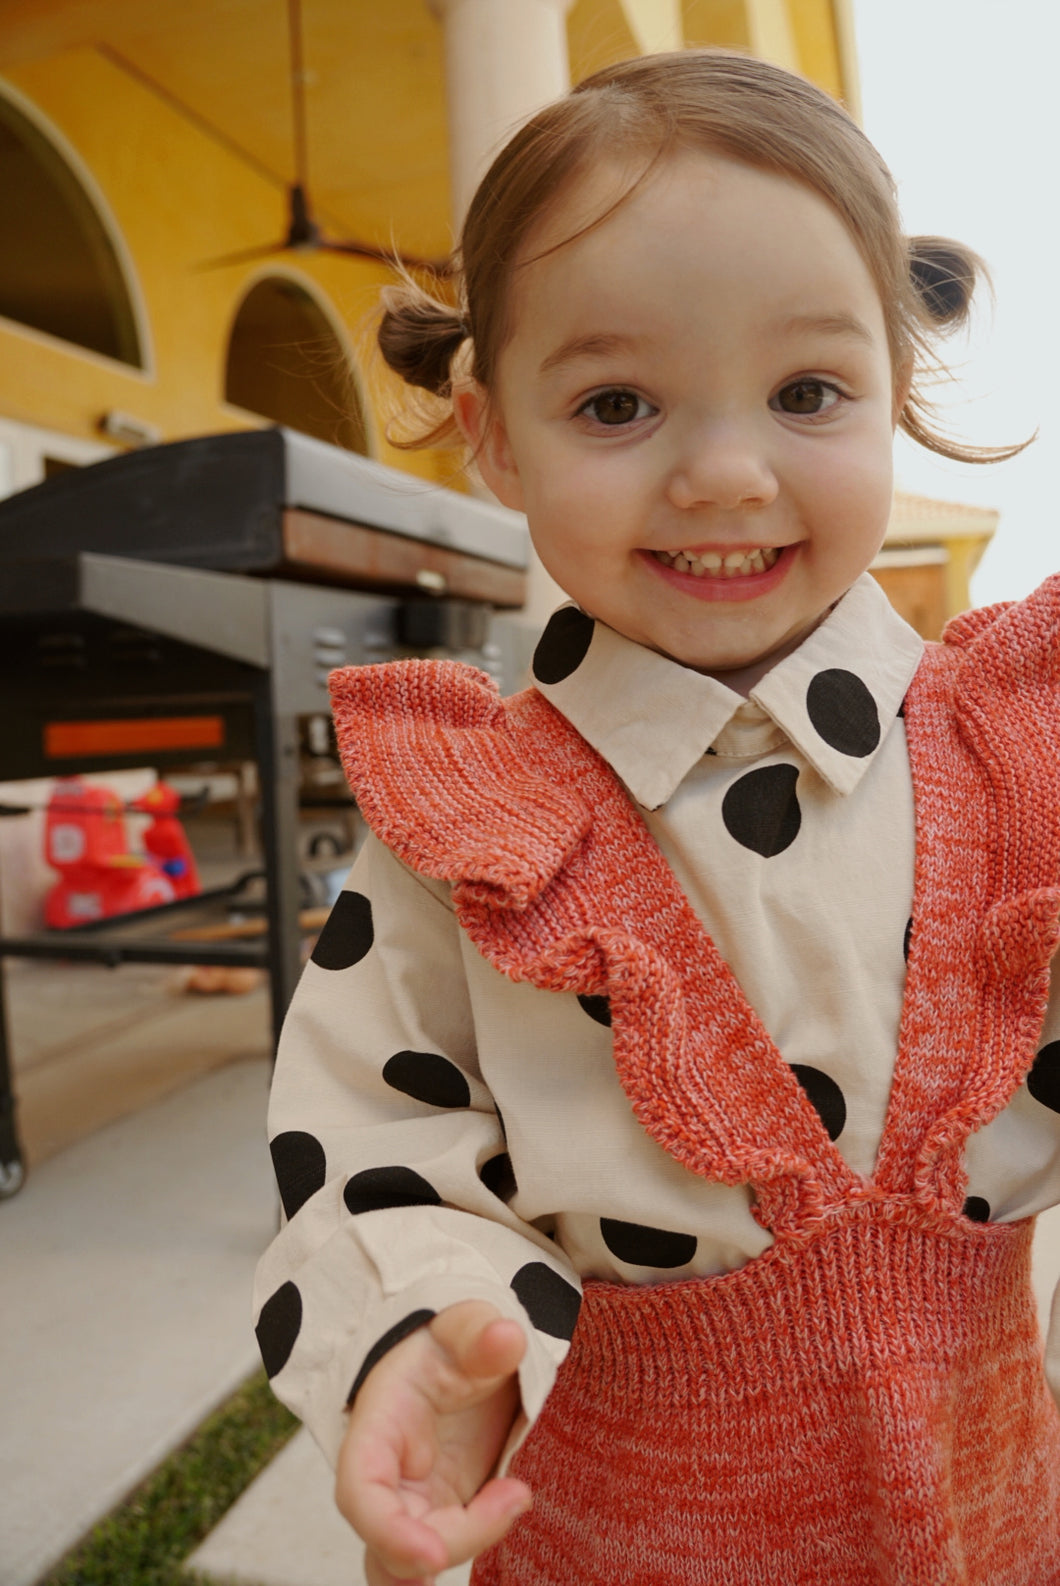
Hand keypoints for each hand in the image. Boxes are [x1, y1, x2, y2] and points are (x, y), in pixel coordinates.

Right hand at [336, 1300, 529, 1584]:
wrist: (463, 1355)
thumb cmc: (449, 1342)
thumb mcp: (463, 1324)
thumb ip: (478, 1331)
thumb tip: (506, 1337)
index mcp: (378, 1427)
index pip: (360, 1491)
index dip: (386, 1533)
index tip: (434, 1556)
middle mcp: (387, 1476)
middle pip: (388, 1542)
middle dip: (450, 1542)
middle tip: (515, 1498)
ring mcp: (415, 1501)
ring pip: (409, 1560)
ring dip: (458, 1551)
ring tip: (513, 1505)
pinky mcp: (445, 1512)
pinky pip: (448, 1545)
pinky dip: (473, 1543)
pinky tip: (510, 1508)